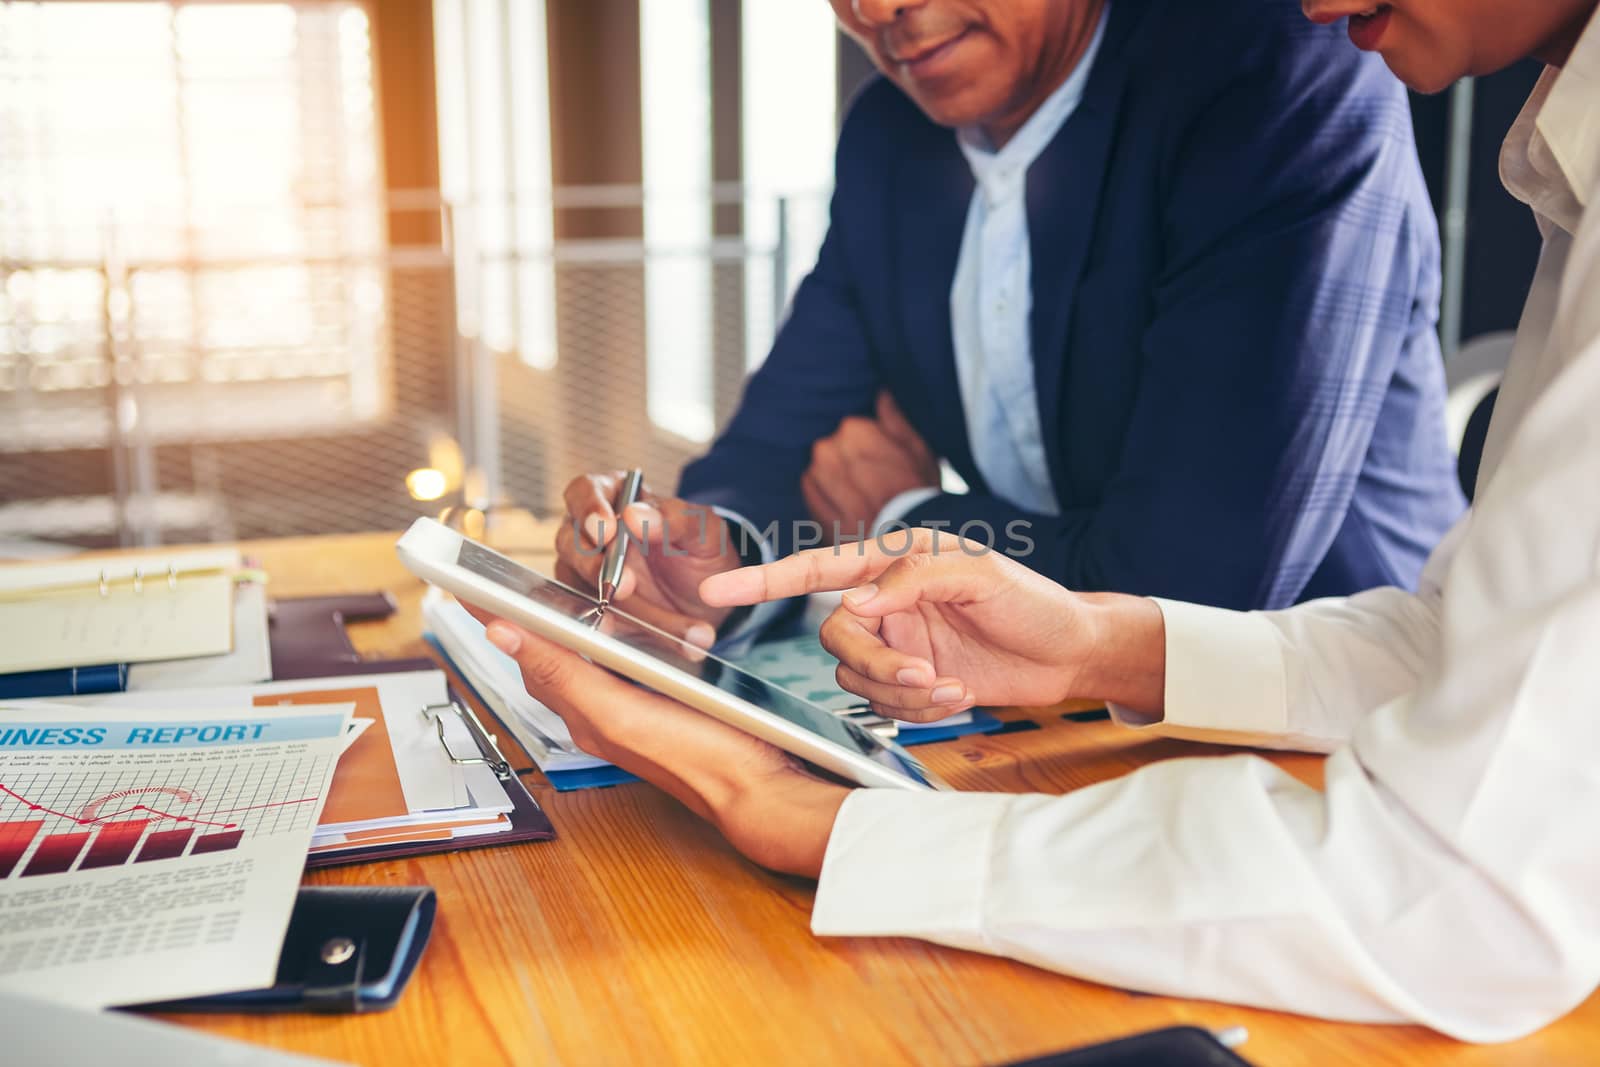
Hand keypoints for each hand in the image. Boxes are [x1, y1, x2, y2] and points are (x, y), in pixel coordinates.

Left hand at [468, 606, 847, 877]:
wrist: (755, 789)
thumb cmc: (697, 757)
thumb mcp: (620, 711)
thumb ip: (562, 673)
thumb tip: (503, 633)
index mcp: (583, 711)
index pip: (524, 653)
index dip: (494, 616)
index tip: (464, 584)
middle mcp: (599, 712)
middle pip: (548, 656)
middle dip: (523, 618)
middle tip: (497, 583)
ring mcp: (628, 710)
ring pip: (580, 660)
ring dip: (560, 628)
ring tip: (540, 599)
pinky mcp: (658, 706)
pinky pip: (615, 666)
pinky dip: (604, 639)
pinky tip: (613, 628)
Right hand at [557, 472, 741, 647]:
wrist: (710, 603)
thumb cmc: (702, 554)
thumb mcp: (704, 533)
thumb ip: (676, 518)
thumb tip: (633, 514)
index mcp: (616, 498)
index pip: (583, 490)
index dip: (588, 508)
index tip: (606, 530)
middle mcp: (591, 535)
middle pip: (569, 542)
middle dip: (595, 567)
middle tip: (625, 586)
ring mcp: (585, 574)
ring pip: (580, 587)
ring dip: (616, 607)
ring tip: (654, 622)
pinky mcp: (590, 609)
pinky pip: (593, 620)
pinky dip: (619, 631)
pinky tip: (645, 639)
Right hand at [701, 530, 1166, 720]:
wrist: (1071, 654)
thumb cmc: (1033, 603)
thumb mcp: (981, 577)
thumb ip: (914, 578)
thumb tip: (858, 602)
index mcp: (894, 562)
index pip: (817, 569)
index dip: (764, 579)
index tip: (717, 591)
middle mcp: (887, 603)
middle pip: (837, 638)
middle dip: (876, 664)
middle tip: (924, 676)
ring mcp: (897, 645)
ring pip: (856, 678)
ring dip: (901, 693)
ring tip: (954, 687)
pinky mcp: (911, 683)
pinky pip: (883, 706)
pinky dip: (918, 710)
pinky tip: (959, 696)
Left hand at [801, 392, 938, 541]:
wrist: (910, 538)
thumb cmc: (920, 492)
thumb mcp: (919, 450)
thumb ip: (895, 419)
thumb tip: (881, 394)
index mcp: (854, 432)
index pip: (850, 427)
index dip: (868, 444)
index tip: (881, 458)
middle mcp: (830, 452)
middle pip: (832, 447)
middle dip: (849, 460)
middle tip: (872, 478)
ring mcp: (820, 482)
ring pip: (819, 468)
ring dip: (835, 477)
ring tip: (861, 492)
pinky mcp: (815, 508)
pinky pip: (811, 492)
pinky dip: (825, 495)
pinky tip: (847, 503)